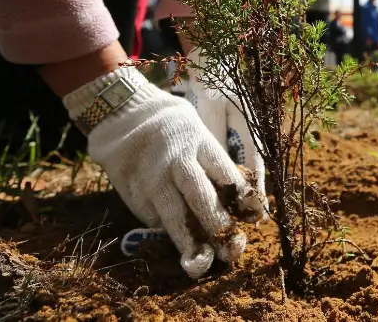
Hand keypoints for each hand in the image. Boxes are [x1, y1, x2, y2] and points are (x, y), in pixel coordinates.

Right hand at [63, 67, 264, 278]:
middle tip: (234, 250)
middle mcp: (175, 159)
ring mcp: (152, 177)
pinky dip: (167, 231)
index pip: (224, 171)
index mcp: (198, 140)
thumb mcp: (197, 127)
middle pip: (200, 196)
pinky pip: (152, 216)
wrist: (122, 113)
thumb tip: (238, 196)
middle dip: (218, 225)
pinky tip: (179, 242)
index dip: (241, 196)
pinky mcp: (133, 191)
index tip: (256, 215)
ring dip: (188, 242)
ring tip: (202, 263)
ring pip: (172, 214)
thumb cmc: (171, 123)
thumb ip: (213, 158)